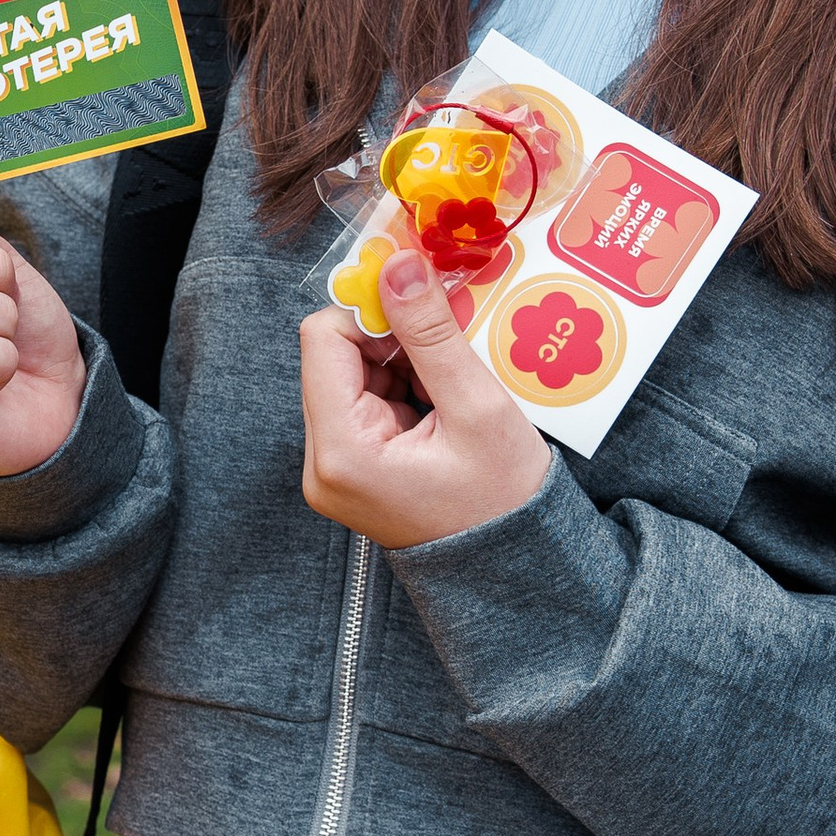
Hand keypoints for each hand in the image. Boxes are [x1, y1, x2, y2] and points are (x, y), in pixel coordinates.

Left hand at [300, 251, 551, 548]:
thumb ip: (432, 332)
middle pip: (334, 355)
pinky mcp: (352, 468)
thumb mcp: (476, 407)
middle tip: (450, 347)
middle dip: (393, 340)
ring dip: (403, 363)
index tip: (425, 305)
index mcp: (342, 451)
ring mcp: (334, 469)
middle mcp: (322, 463)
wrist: (513, 571)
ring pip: (352, 374)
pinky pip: (366, 400)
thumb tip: (397, 264)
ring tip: (451, 389)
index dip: (373, 311)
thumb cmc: (503, 500)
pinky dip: (405, 387)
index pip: (324, 338)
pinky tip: (443, 405)